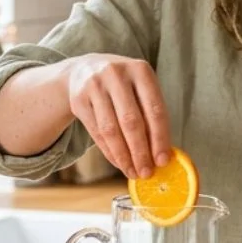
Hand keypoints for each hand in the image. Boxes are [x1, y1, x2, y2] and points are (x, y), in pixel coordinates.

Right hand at [64, 54, 171, 178]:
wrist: (85, 69)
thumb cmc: (124, 85)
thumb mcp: (140, 88)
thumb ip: (151, 115)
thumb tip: (162, 154)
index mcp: (140, 70)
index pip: (154, 110)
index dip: (160, 138)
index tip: (163, 161)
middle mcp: (116, 74)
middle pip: (131, 121)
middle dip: (140, 152)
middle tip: (146, 173)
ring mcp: (94, 86)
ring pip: (111, 130)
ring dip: (123, 156)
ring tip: (133, 172)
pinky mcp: (78, 99)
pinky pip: (96, 132)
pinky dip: (109, 152)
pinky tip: (119, 163)